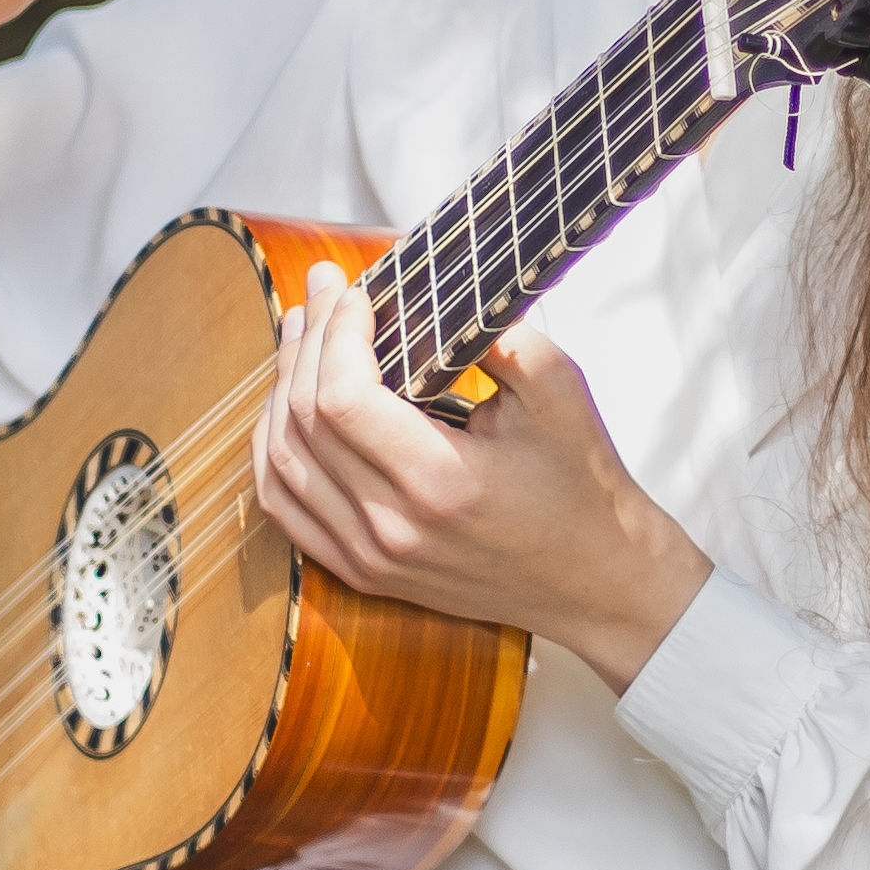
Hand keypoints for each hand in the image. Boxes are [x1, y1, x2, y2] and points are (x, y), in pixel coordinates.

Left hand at [247, 267, 711, 693]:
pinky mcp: (365, 571)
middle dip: (308, 342)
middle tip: (326, 289)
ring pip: (282, 462)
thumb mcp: (560, 392)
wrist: (596, 580)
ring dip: (282, 388)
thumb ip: (500, 335)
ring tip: (302, 334)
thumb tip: (439, 290)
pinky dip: (274, 450)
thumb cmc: (581, 486)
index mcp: (441, 483)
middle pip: (305, 421)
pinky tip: (286, 406)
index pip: (343, 400)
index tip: (359, 293)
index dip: (337, 334)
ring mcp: (371, 557)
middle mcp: (394, 528)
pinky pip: (286, 509)